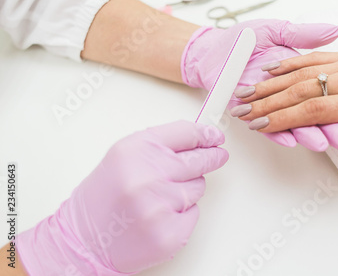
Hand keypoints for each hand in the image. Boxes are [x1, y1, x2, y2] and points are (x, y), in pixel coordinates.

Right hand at [17, 121, 228, 274]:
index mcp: (136, 150)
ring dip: (187, 191)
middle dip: (211, 157)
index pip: (187, 133)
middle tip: (217, 156)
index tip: (216, 137)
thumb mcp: (125, 157)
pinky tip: (159, 216)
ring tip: (159, 198)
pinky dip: (182, 215)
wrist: (83, 240)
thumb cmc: (103, 198)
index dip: (206, 134)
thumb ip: (161, 144)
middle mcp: (149, 176)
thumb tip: (201, 138)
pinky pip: (194, 213)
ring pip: (198, 188)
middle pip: (200, 160)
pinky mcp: (171, 233)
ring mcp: (161, 206)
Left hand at [182, 19, 337, 151]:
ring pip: (295, 122)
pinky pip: (270, 127)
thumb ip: (302, 34)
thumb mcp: (275, 31)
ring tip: (318, 142)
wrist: (212, 50)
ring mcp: (276, 106)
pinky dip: (279, 132)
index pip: (326, 89)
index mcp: (303, 73)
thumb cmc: (242, 39)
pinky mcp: (257, 115)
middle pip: (315, 110)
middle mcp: (293, 92)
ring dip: (307, 133)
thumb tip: (333, 30)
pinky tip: (290, 139)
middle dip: (329, 125)